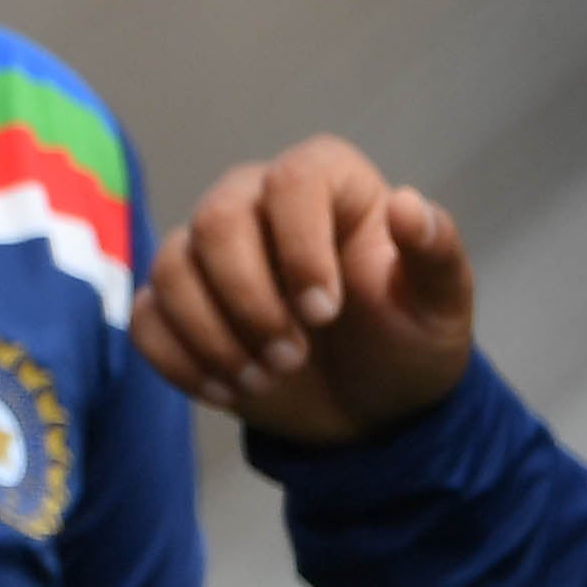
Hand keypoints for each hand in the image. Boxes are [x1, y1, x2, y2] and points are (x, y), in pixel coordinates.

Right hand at [132, 133, 475, 443]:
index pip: (292, 182)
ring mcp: (206, 251)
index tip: (326, 313)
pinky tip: (228, 390)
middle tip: (292, 359)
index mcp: (324, 183)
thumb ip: (437, 254)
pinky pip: (146, 317)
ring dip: (213, 336)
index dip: (301, 247)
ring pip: (171, 268)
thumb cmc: (406, 341)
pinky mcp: (175, 302)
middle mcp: (254, 200)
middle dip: (249, 301)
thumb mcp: (440, 306)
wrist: (369, 405)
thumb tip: (409, 205)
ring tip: (264, 380)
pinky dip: (181, 361)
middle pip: (216, 221)